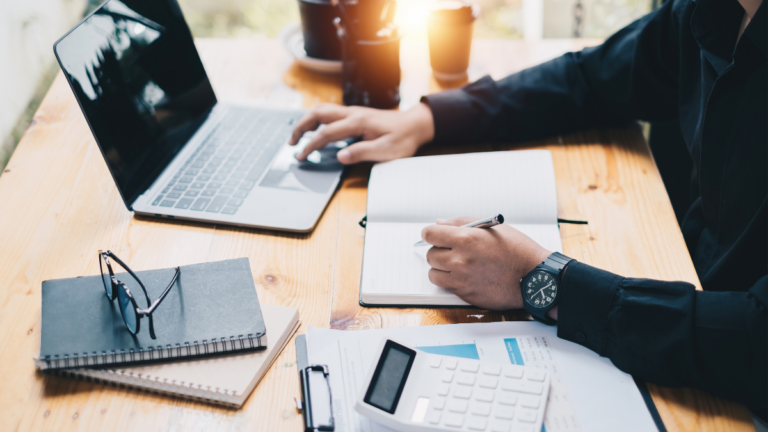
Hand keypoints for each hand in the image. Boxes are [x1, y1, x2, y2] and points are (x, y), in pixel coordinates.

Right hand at [289, 102, 434, 163]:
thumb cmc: (403, 139)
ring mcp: (353, 112)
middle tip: (291, 142)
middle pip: (318, 113)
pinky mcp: (355, 115)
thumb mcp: (385, 151)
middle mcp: (353, 113)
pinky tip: (315, 130)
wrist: (415, 125)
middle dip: (301, 126)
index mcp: (358, 122)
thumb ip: (362, 153)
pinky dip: (317, 120)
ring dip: (307, 121)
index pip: (327, 133)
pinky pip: (330, 113)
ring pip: (323, 110)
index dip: (311, 145)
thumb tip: (340, 156)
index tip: (302, 156)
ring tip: (298, 136)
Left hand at [422, 217, 550, 309]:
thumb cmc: (518, 250)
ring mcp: (461, 279)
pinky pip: (446, 287)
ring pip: (433, 273)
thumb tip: (440, 223)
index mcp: (465, 239)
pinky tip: (466, 276)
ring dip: (441, 269)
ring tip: (458, 265)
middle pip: (430, 255)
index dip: (432, 234)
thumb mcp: (492, 227)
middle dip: (439, 251)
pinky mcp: (466, 295)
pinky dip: (451, 282)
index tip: (436, 236)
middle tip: (453, 251)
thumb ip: (461, 223)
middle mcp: (459, 260)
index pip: (429, 234)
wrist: (534, 277)